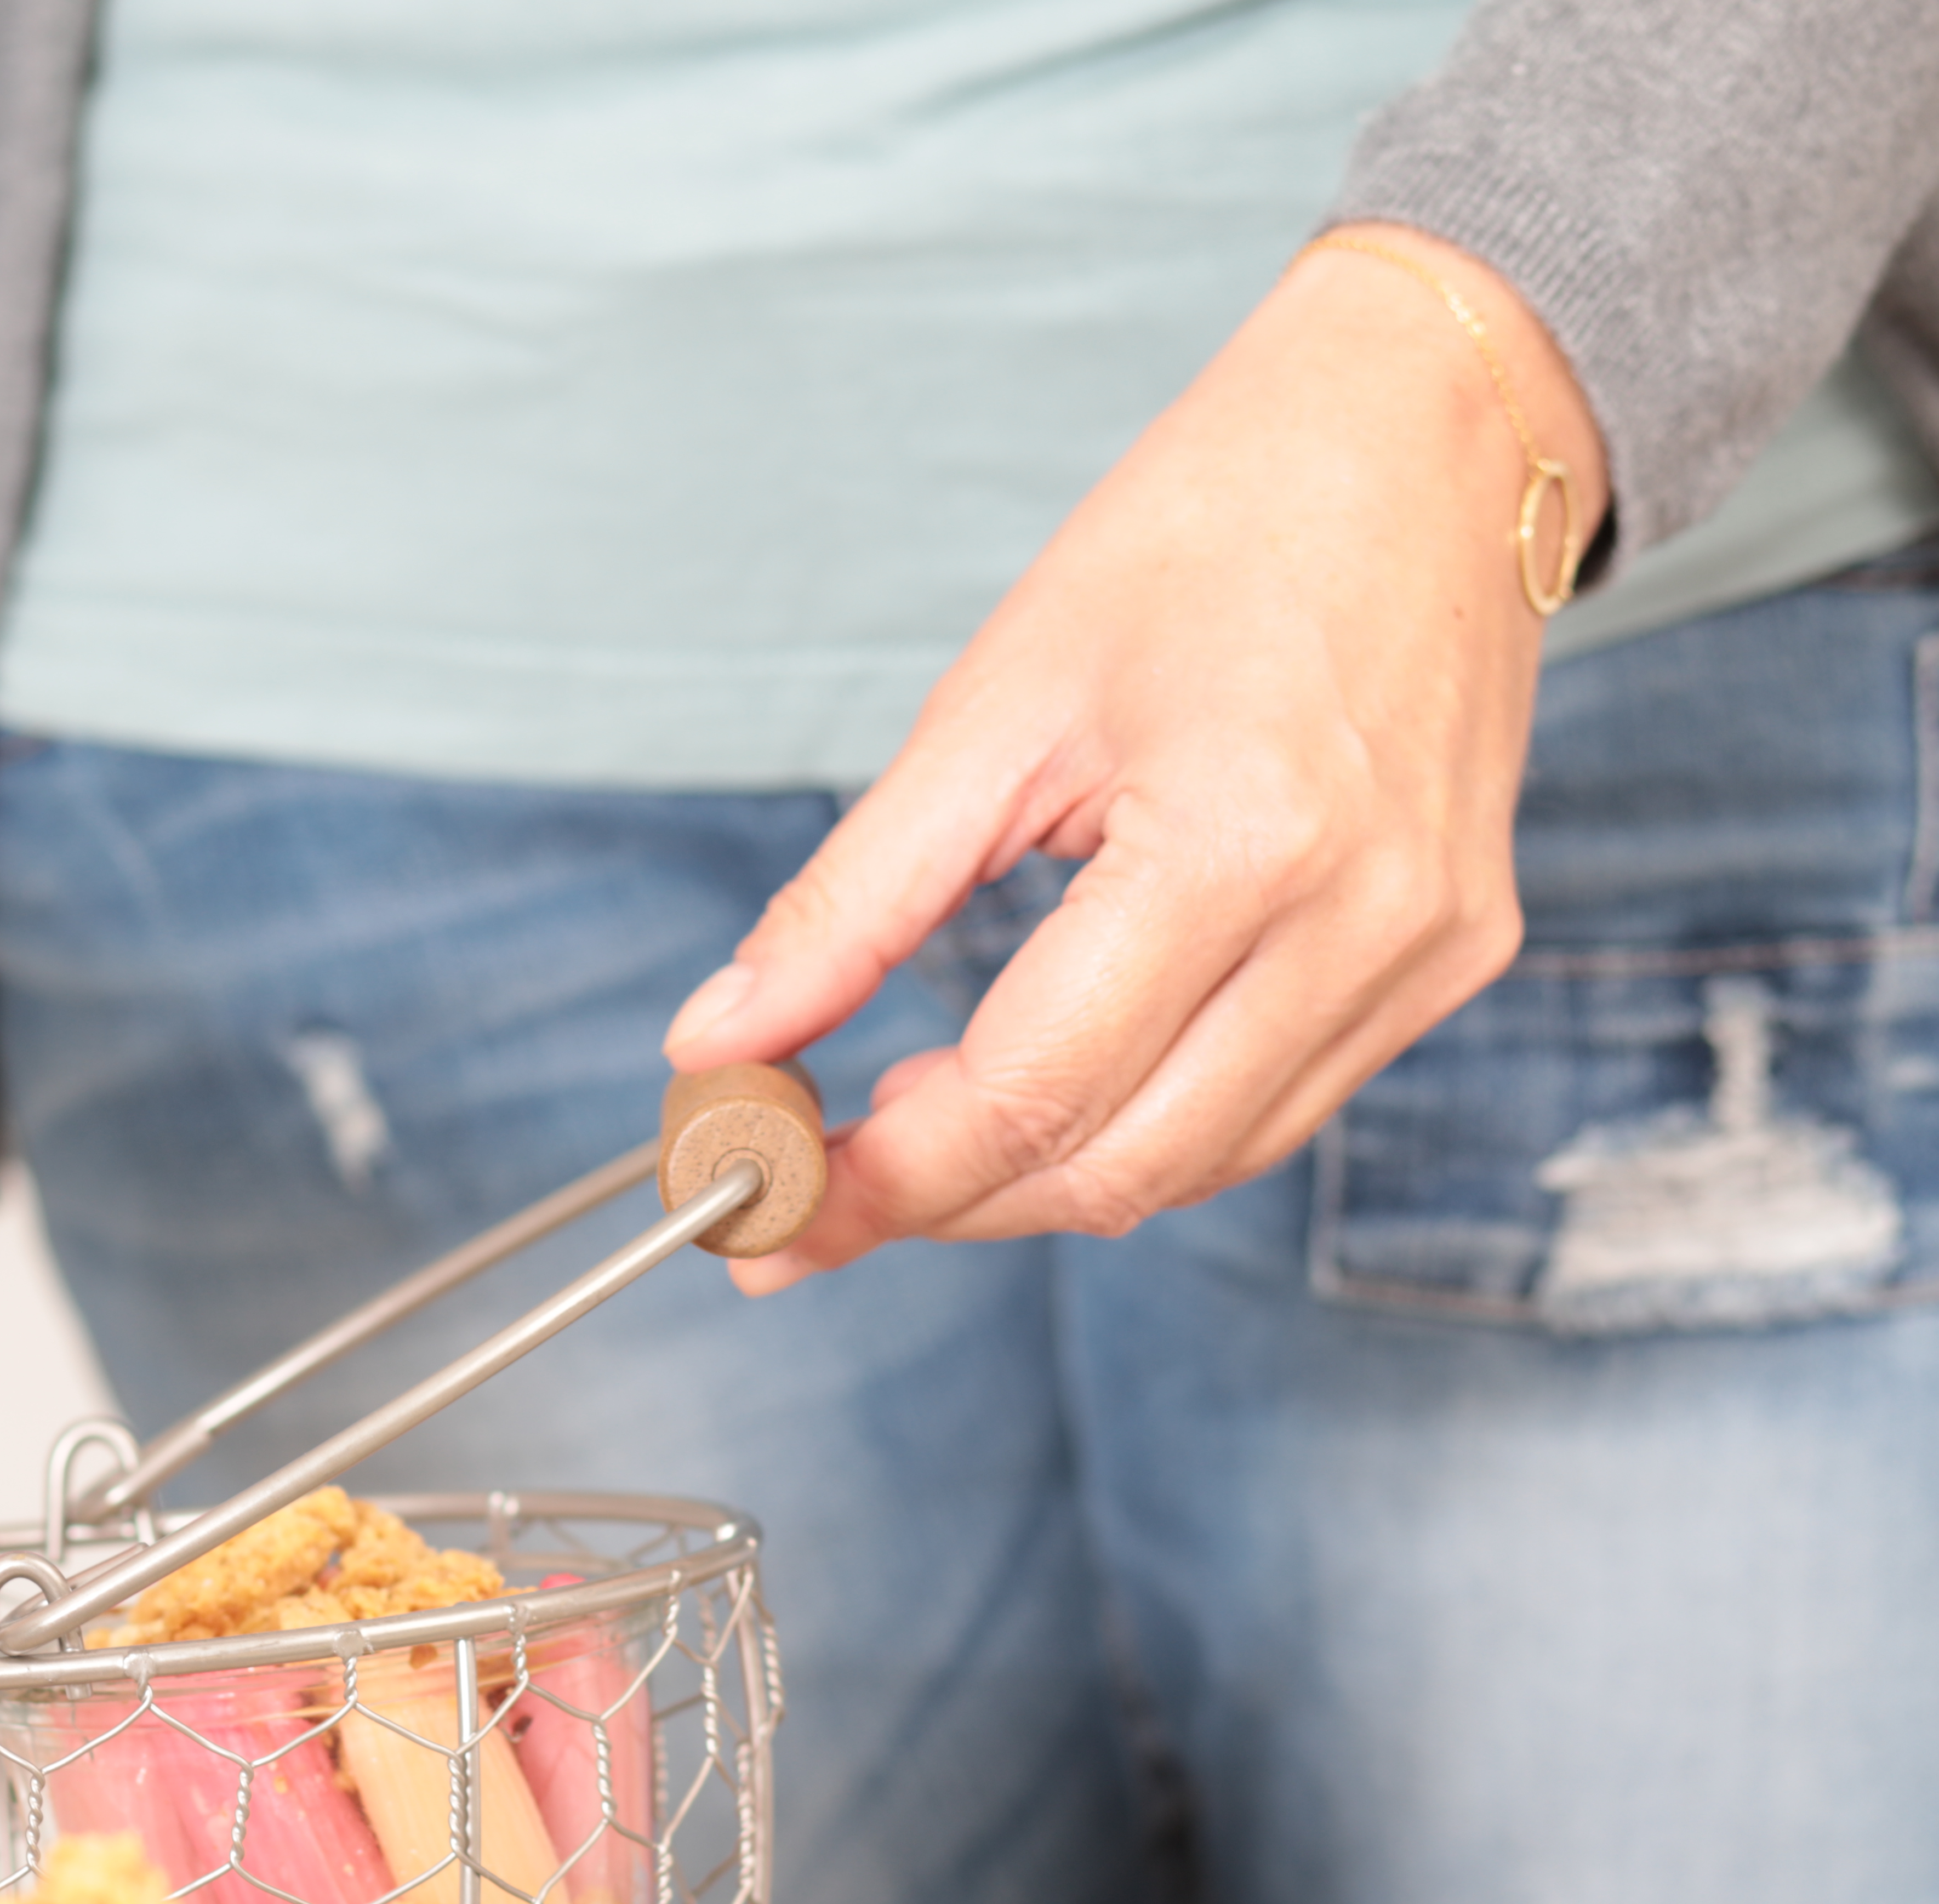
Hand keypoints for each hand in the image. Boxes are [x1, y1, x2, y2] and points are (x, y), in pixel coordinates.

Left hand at [663, 232, 1605, 1292]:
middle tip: (803, 1191)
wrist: (1425, 433)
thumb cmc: (1207, 534)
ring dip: (1030, 1182)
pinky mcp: (1455, 956)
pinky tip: (1040, 1087)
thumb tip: (714, 1042)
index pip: (1027, 1095)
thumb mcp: (994, 706)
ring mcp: (1428, 952)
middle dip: (939, 1204)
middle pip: (1112, 1168)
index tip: (752, 1199)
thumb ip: (849, 901)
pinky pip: (1269, 1111)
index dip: (875, 1178)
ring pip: (1193, 1166)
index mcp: (1245, 844)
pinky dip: (1137, 1128)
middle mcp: (1362, 924)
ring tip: (904, 1131)